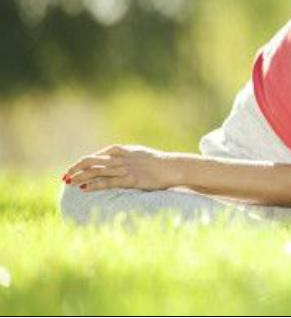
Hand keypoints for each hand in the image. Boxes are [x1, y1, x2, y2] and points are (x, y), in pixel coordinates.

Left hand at [62, 144, 180, 190]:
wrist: (175, 167)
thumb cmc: (162, 164)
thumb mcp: (143, 156)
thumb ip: (130, 157)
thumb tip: (120, 163)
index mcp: (125, 151)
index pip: (98, 154)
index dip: (84, 161)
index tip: (75, 169)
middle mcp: (122, 158)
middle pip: (93, 160)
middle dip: (76, 168)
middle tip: (65, 176)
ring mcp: (126, 168)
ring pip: (97, 170)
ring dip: (80, 176)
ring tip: (67, 182)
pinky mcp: (131, 179)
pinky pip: (108, 181)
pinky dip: (94, 184)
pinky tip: (84, 189)